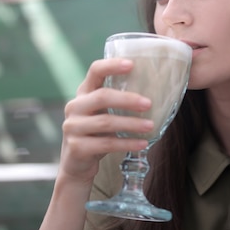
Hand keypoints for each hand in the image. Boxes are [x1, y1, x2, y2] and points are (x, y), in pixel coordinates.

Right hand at [58, 58, 153, 183]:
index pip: (95, 71)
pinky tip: (143, 144)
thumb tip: (156, 92)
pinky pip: (107, 143)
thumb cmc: (97, 133)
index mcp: (83, 93)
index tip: (132, 64)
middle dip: (128, 99)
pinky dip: (127, 143)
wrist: (77, 165)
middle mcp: (74, 107)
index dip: (112, 65)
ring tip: (150, 126)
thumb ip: (117, 102)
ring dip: (132, 124)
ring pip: (106, 122)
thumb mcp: (103, 113)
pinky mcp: (77, 147)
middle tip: (149, 103)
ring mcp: (72, 127)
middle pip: (102, 96)